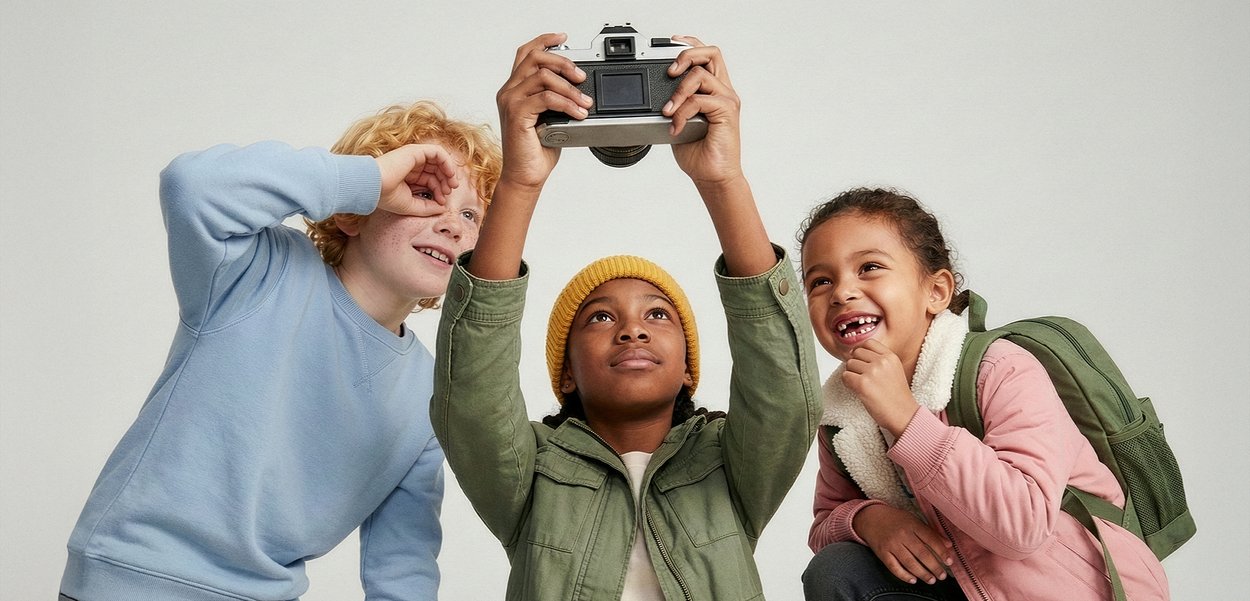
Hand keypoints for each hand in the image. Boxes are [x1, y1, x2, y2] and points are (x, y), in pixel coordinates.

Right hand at [374, 144, 460, 216]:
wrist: (373, 186)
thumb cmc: (385, 196)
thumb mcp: (411, 206)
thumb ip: (428, 207)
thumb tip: (443, 207)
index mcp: (407, 177)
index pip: (428, 180)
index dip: (438, 190)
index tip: (442, 201)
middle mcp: (410, 166)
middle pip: (435, 170)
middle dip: (445, 181)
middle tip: (450, 191)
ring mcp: (413, 157)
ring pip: (438, 161)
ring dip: (448, 172)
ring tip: (452, 184)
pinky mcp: (415, 151)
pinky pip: (437, 152)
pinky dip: (446, 162)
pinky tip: (450, 173)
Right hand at [495, 32, 592, 191]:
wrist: (526, 176)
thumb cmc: (537, 150)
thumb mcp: (551, 118)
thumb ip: (557, 99)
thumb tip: (580, 87)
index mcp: (515, 89)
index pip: (526, 54)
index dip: (545, 41)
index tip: (564, 38)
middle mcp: (509, 92)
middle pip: (535, 58)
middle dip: (563, 62)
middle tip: (582, 76)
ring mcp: (511, 101)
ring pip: (542, 76)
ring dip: (570, 87)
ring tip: (586, 102)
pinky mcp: (517, 114)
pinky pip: (546, 98)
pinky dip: (566, 103)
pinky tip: (579, 113)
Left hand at [665, 36, 742, 187]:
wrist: (712, 176)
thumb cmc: (699, 154)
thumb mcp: (678, 122)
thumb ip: (674, 105)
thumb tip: (656, 96)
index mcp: (714, 91)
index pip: (707, 55)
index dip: (690, 43)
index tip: (670, 42)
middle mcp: (723, 91)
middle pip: (711, 53)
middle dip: (686, 55)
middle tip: (669, 72)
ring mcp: (727, 100)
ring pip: (701, 75)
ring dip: (678, 91)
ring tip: (668, 111)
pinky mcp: (727, 112)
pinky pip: (699, 100)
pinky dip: (682, 112)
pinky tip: (676, 127)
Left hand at [841, 340, 920, 436]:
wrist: (903, 415)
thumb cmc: (896, 396)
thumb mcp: (894, 370)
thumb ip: (879, 360)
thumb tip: (853, 353)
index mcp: (890, 357)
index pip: (868, 343)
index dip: (861, 352)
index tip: (861, 362)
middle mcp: (882, 362)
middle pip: (856, 353)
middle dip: (855, 364)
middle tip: (861, 377)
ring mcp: (872, 372)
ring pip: (849, 365)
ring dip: (851, 374)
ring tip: (863, 386)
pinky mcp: (862, 384)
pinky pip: (845, 377)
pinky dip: (847, 383)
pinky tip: (857, 390)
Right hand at [854, 504, 953, 584]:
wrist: (871, 517)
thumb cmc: (896, 520)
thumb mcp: (913, 520)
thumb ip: (930, 532)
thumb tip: (949, 545)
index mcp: (912, 524)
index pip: (930, 539)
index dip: (941, 551)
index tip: (950, 562)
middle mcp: (902, 535)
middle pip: (921, 553)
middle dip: (934, 566)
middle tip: (942, 576)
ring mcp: (891, 544)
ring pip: (909, 562)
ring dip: (922, 573)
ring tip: (931, 580)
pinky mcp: (882, 553)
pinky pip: (894, 567)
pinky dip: (904, 575)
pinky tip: (913, 580)